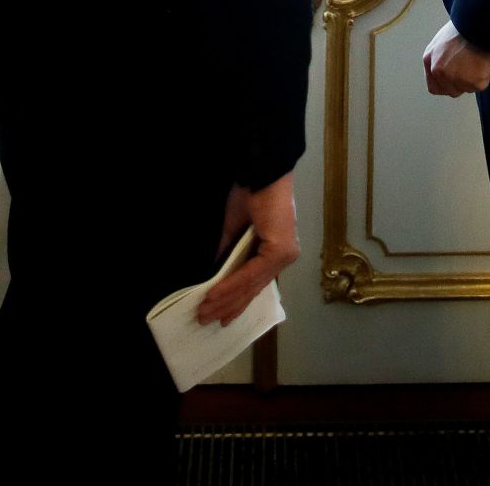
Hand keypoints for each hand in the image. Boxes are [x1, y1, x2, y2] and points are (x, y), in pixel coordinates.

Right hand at [195, 173, 298, 327]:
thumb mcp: (236, 226)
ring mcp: (285, 255)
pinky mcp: (280, 250)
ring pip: (250, 284)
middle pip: (253, 287)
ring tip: (204, 311)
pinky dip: (230, 284)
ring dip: (225, 298)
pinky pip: (251, 273)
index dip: (238, 300)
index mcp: (278, 250)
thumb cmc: (252, 191)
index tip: (222, 316)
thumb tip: (215, 273)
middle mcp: (285, 256)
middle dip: (228, 306)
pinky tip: (214, 294)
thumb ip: (228, 250)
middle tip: (206, 320)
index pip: (256, 282)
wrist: (263, 170)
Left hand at [422, 19, 489, 96]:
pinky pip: (481, 85)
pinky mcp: (473, 81)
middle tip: (470, 67)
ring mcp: (455, 77)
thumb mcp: (442, 41)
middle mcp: (439, 71)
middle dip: (461, 84)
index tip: (455, 80)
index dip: (446, 86)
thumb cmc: (463, 27)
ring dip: (473, 79)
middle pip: (451, 91)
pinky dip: (485, 76)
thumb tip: (445, 71)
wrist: (479, 22)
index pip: (434, 88)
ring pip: (467, 88)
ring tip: (476, 59)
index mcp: (429, 60)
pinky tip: (483, 61)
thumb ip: (438, 58)